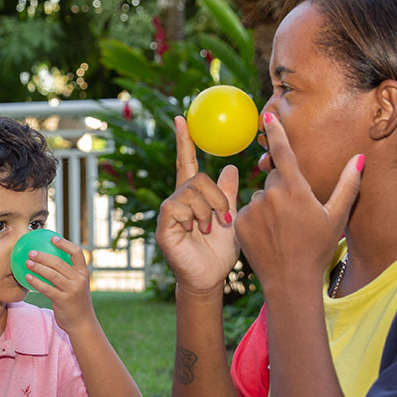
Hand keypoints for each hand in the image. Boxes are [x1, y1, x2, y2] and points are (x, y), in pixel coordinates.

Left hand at [22, 234, 97, 333]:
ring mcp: (72, 290)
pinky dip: (35, 281)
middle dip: (43, 255)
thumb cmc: (76, 302)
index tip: (52, 238)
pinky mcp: (63, 300)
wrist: (82, 324)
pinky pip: (46, 288)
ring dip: (37, 267)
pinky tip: (27, 277)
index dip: (64, 244)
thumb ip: (68, 274)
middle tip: (31, 252)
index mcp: (84, 273)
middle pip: (59, 262)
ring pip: (52, 274)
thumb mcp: (77, 286)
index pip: (77, 252)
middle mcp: (80, 280)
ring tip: (26, 262)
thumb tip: (49, 260)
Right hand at [155, 115, 240, 294]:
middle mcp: (178, 200)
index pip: (186, 161)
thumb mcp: (232, 217)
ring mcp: (169, 213)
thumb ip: (229, 194)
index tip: (181, 118)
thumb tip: (231, 167)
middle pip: (196, 177)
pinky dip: (193, 216)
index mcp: (194, 196)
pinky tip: (197, 231)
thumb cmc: (221, 251)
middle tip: (224, 219)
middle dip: (216, 196)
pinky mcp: (163, 225)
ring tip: (210, 229)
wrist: (211, 277)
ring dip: (208, 209)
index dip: (184, 141)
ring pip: (190, 191)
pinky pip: (177, 206)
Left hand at [235, 114, 361, 290]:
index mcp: (295, 190)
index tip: (268, 115)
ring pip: (261, 195)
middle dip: (283, 187)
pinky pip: (247, 210)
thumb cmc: (318, 249)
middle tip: (294, 213)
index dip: (275, 131)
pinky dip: (255, 218)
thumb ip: (348, 184)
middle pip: (274, 177)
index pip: (283, 152)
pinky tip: (267, 235)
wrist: (290, 280)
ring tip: (282, 229)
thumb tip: (360, 157)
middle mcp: (271, 194)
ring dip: (269, 204)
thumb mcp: (336, 217)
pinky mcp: (239, 222)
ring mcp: (253, 208)